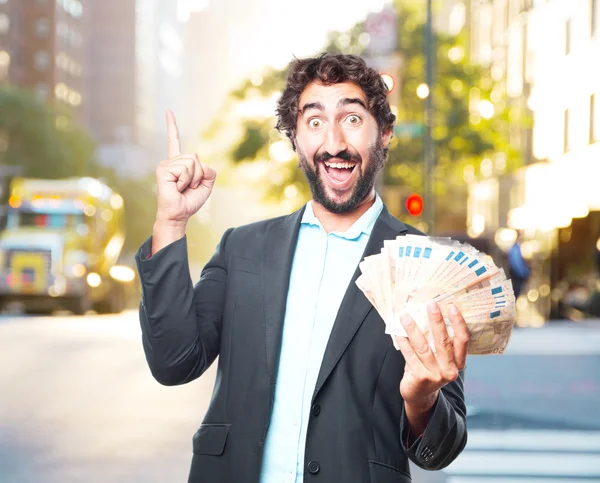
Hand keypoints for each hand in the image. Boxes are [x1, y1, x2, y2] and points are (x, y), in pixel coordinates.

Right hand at [155, 110, 215, 225]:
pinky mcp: (162, 170)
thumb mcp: (206, 185)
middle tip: (189, 187)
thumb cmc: (190, 202)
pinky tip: (177, 188)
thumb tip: (204, 163)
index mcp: (178, 163)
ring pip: (192, 162)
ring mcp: (165, 165)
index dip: (172, 126)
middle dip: (199, 174)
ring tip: (183, 188)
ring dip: (192, 178)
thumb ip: (210, 172)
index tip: (168, 110)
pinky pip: (185, 169)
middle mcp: (170, 161)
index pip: (174, 141)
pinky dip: (186, 180)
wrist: (179, 215)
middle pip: (195, 157)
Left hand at [395, 303, 468, 411]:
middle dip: (437, 320)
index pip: (462, 340)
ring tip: (405, 316)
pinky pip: (410, 355)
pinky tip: (398, 332)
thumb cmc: (430, 369)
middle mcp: (450, 370)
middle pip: (443, 341)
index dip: (458, 322)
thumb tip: (429, 312)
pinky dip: (403, 341)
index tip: (451, 306)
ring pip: (424, 347)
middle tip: (431, 304)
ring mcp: (436, 375)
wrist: (420, 395)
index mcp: (459, 363)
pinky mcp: (421, 378)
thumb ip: (438, 341)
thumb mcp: (439, 357)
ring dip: (413, 329)